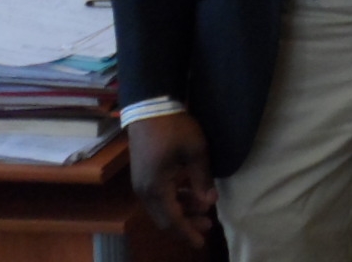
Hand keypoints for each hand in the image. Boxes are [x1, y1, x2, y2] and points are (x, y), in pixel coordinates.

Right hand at [128, 113, 217, 247]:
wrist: (150, 107)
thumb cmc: (174, 128)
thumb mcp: (196, 152)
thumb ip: (202, 179)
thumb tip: (210, 203)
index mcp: (156, 188)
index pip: (172, 220)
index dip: (187, 232)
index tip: (201, 243)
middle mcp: (144, 191)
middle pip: (165, 218)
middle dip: (186, 224)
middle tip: (209, 225)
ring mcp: (141, 183)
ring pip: (161, 207)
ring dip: (182, 210)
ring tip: (204, 209)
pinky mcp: (143, 175)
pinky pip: (159, 196)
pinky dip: (175, 199)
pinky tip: (190, 194)